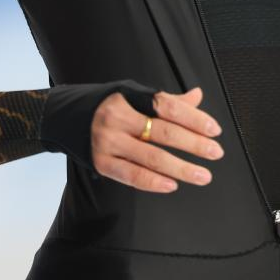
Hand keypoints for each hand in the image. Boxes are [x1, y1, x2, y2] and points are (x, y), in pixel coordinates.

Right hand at [90, 84, 223, 192]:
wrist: (63, 116)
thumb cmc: (106, 105)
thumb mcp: (133, 94)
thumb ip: (166, 100)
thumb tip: (197, 96)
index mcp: (129, 96)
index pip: (167, 106)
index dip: (193, 118)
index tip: (214, 129)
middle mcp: (118, 117)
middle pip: (163, 132)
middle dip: (193, 144)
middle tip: (216, 153)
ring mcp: (108, 141)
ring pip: (151, 158)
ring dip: (181, 169)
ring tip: (203, 175)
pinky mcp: (101, 163)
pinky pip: (132, 176)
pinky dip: (154, 182)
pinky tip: (173, 185)